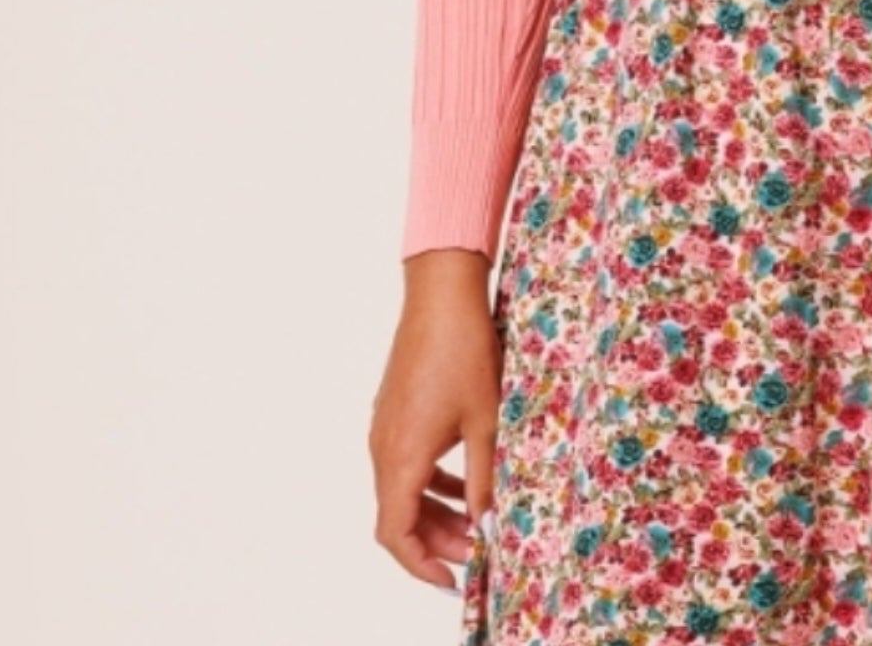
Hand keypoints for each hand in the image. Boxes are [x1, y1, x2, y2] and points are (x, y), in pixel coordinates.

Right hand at [369, 249, 502, 592]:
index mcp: (400, 456)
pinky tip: (464, 479)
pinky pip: (404, 463)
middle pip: (397, 516)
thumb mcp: (486, 420)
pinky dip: (429, 482)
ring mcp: (385, 427)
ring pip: (400, 490)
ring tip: (475, 520)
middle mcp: (382, 447)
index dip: (420, 565)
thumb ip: (485, 478)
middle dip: (435, 542)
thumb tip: (488, 523)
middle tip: (477, 551)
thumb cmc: (465, 350)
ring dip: (433, 512)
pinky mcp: (393, 410)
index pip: (395, 534)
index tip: (454, 579)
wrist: (441, 293)